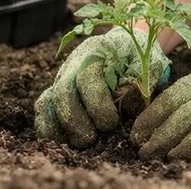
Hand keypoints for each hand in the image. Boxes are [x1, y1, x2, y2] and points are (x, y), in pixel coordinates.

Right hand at [34, 28, 169, 147]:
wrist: (128, 47)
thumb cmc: (140, 58)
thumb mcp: (147, 63)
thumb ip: (139, 82)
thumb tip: (127, 105)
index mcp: (96, 51)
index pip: (87, 78)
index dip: (97, 105)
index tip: (111, 124)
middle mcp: (73, 63)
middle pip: (62, 91)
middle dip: (75, 121)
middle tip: (91, 139)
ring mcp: (61, 78)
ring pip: (46, 102)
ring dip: (59, 129)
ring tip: (78, 144)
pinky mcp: (56, 93)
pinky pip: (43, 111)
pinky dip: (49, 129)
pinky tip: (66, 142)